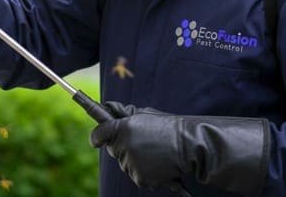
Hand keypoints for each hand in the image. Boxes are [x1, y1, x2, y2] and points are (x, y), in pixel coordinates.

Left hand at [90, 101, 268, 195]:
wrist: (189, 145)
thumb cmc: (168, 127)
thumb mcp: (144, 114)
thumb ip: (124, 114)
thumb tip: (107, 108)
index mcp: (123, 128)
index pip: (99, 133)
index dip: (97, 137)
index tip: (97, 140)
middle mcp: (124, 146)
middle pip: (114, 150)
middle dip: (122, 146)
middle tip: (141, 140)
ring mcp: (131, 164)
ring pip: (125, 163)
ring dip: (134, 158)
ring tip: (154, 151)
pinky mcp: (140, 178)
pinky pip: (136, 175)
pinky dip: (144, 171)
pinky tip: (158, 163)